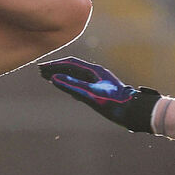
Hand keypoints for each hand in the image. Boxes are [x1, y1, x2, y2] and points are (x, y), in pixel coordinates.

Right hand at [38, 56, 160, 132]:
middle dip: (56, 69)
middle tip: (41, 71)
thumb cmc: (114, 103)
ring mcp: (98, 81)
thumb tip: (55, 78)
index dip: (55, 65)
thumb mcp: (91, 95)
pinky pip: (81, 83)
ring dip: (62, 75)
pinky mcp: (100, 90)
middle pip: (72, 67)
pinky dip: (69, 83)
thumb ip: (73, 86)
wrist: (133, 111)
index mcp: (94, 71)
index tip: (42, 68)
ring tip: (48, 77)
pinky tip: (64, 86)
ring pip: (76, 75)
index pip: (70, 63)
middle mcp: (96, 74)